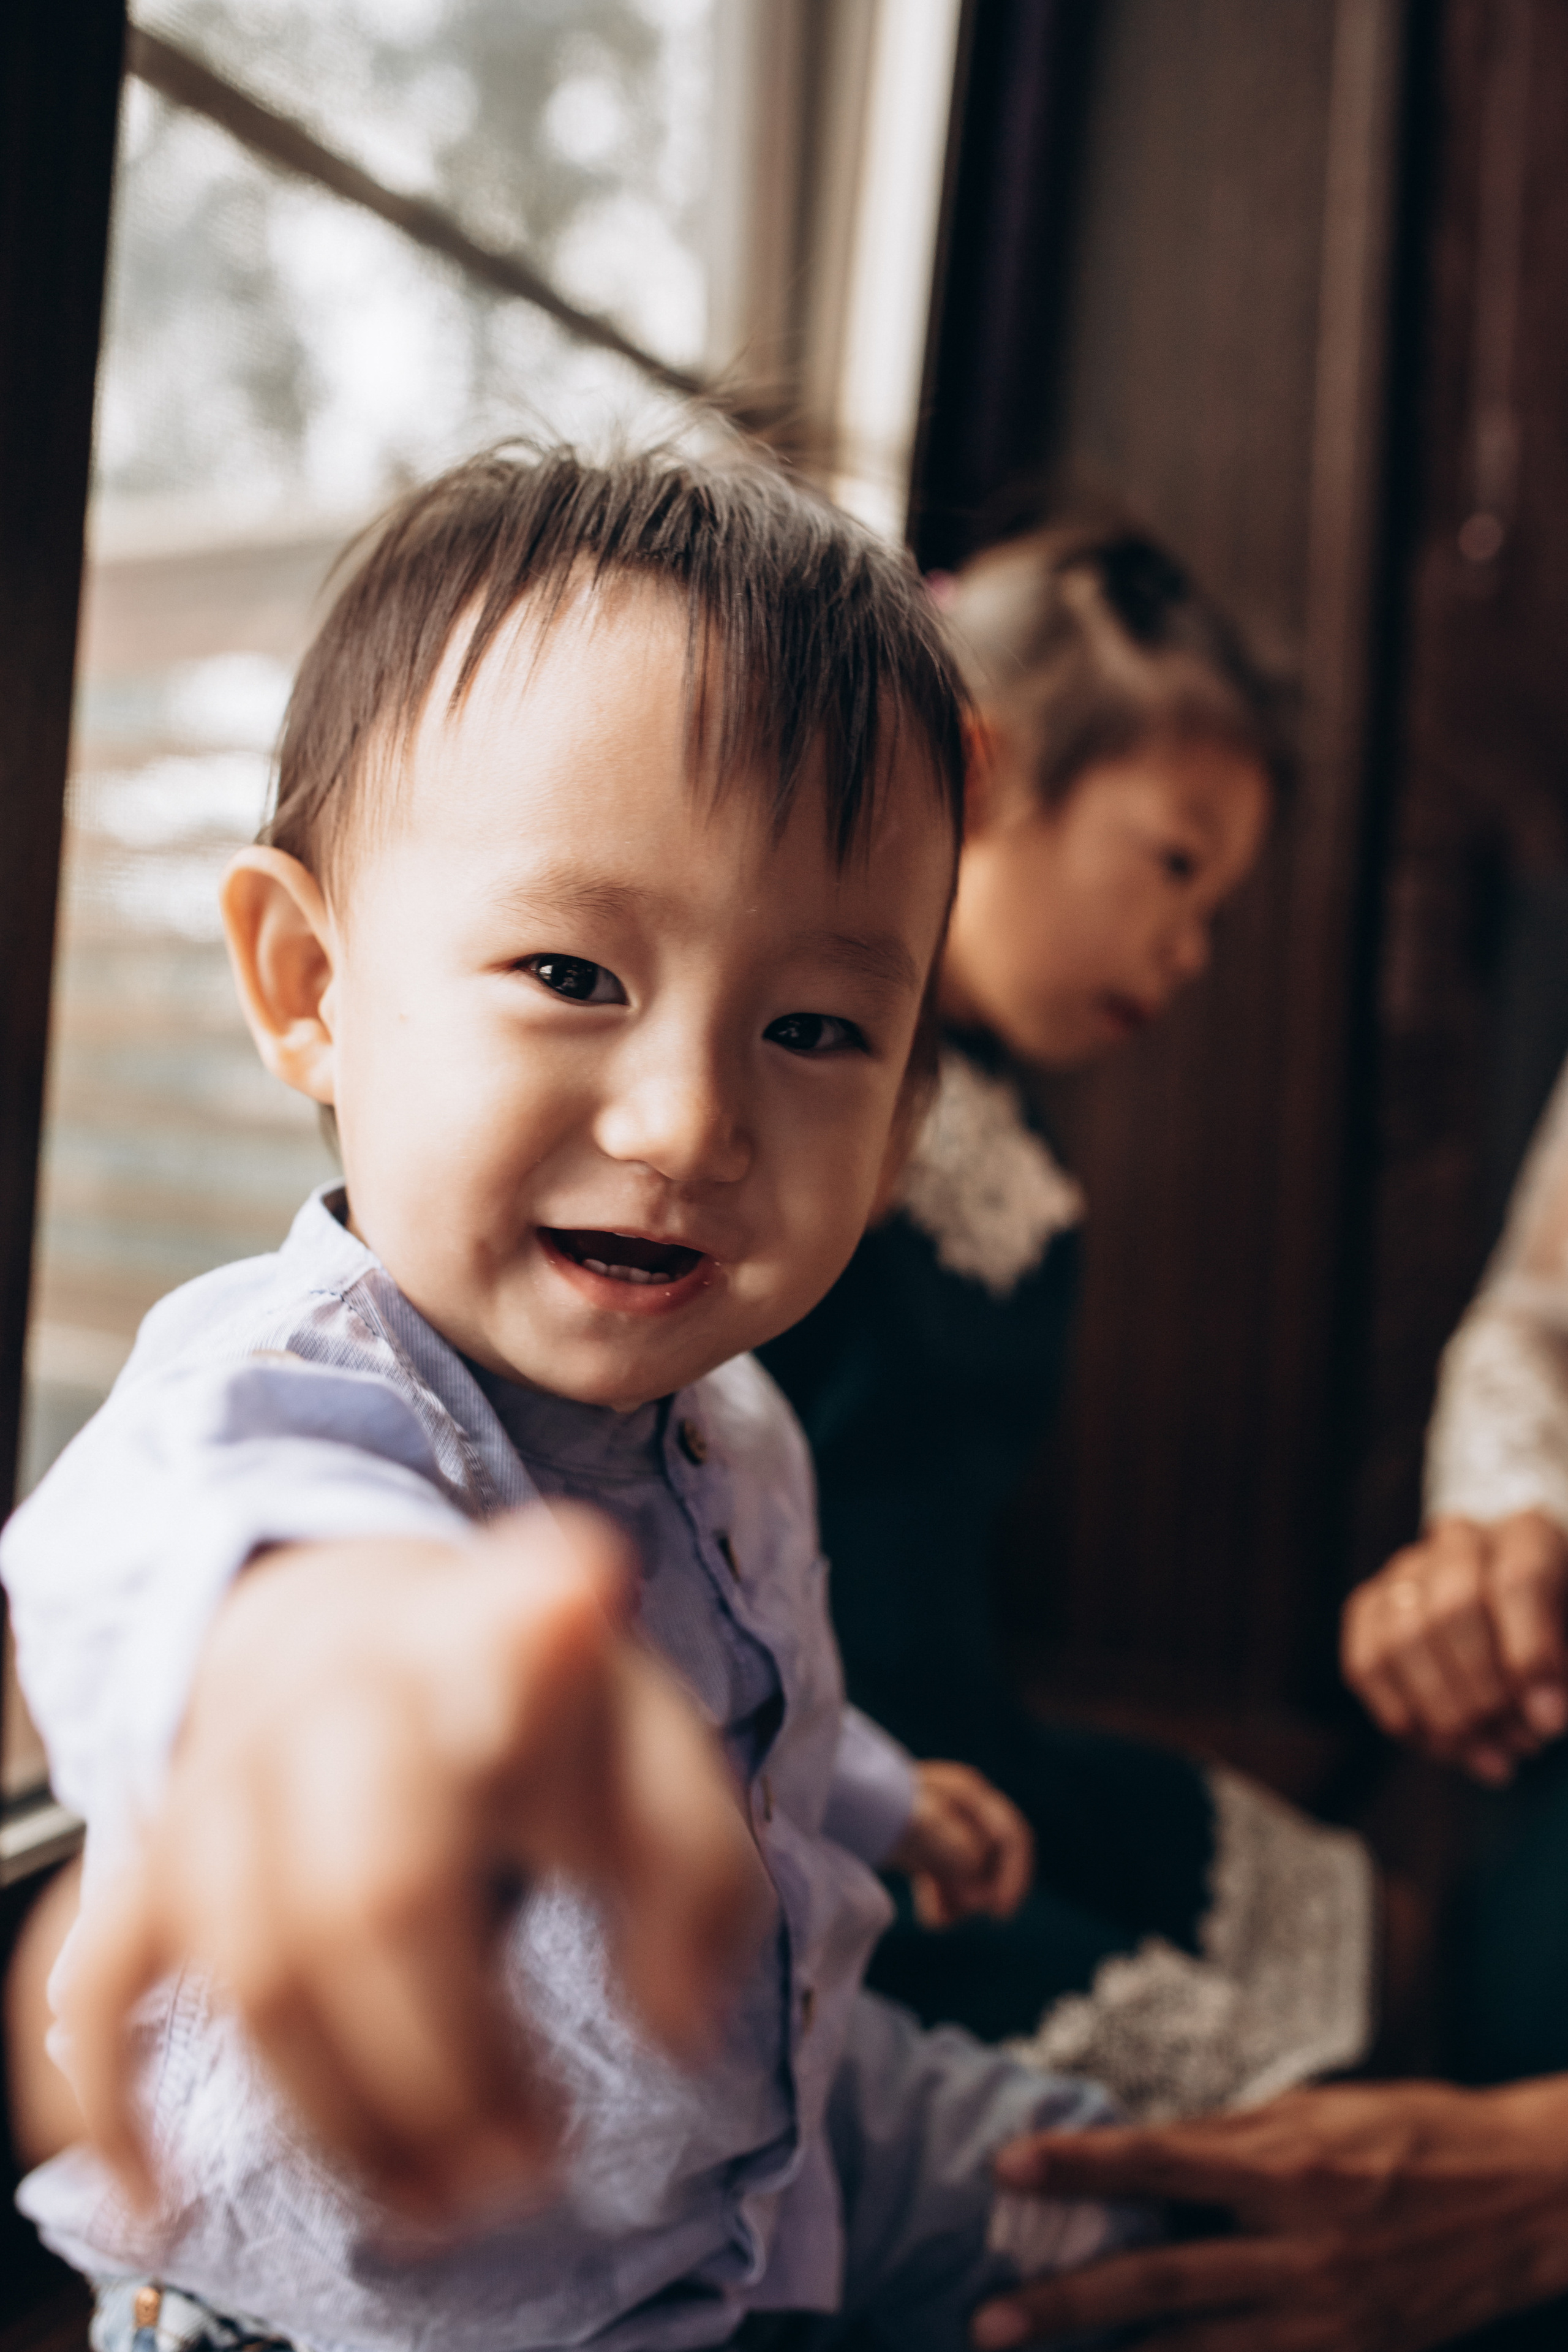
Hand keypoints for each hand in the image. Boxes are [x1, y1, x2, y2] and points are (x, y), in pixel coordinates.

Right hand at [62, 1503, 772, 2219]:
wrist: (362, 1631)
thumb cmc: (530, 1719)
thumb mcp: (652, 1749)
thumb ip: (696, 1870)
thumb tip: (675, 2024)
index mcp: (486, 1638)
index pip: (514, 1622)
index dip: (541, 1616)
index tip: (579, 1601)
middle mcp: (338, 1690)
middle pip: (371, 1890)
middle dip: (449, 2066)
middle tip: (526, 2163)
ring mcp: (224, 1769)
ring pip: (251, 1967)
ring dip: (342, 2117)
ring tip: (435, 2198)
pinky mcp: (149, 1851)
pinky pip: (96, 1978)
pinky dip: (114, 2099)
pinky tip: (169, 2194)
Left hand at [886, 1760, 1032, 1926]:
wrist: (840, 1805)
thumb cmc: (878, 1809)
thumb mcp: (917, 1826)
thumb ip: (953, 1852)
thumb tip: (981, 1892)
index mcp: (968, 1794)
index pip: (1011, 1836)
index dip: (1013, 1877)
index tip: (998, 1914)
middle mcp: (964, 1807)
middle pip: (998, 1857)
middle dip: (986, 1892)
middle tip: (967, 1918)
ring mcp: (948, 1826)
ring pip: (977, 1872)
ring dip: (965, 1901)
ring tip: (938, 1920)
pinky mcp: (931, 1846)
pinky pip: (954, 1878)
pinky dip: (948, 1899)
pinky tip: (932, 1917)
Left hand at [971, 2079, 1567, 2350]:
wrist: (1524, 2199)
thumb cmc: (1412, 2134)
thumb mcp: (1315, 2112)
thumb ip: (1228, 2140)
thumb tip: (1142, 2156)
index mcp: (1287, 2165)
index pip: (1158, 2161)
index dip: (1079, 2165)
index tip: (1008, 2165)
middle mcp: (1301, 2247)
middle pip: (1162, 2279)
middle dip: (1069, 2304)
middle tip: (989, 2319)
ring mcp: (1326, 2318)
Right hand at [1342, 1511, 1567, 1781]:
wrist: (1520, 1616)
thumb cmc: (1559, 1630)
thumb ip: (1562, 1673)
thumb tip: (1543, 1718)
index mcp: (1527, 1535)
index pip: (1518, 1579)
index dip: (1530, 1654)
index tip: (1550, 1722)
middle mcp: (1459, 1541)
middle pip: (1452, 1609)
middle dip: (1484, 1692)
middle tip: (1520, 1744)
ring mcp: (1406, 1570)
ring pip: (1402, 1638)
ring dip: (1444, 1714)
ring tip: (1489, 1757)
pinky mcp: (1370, 1606)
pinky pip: (1367, 1663)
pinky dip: (1403, 1715)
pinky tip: (1444, 1747)